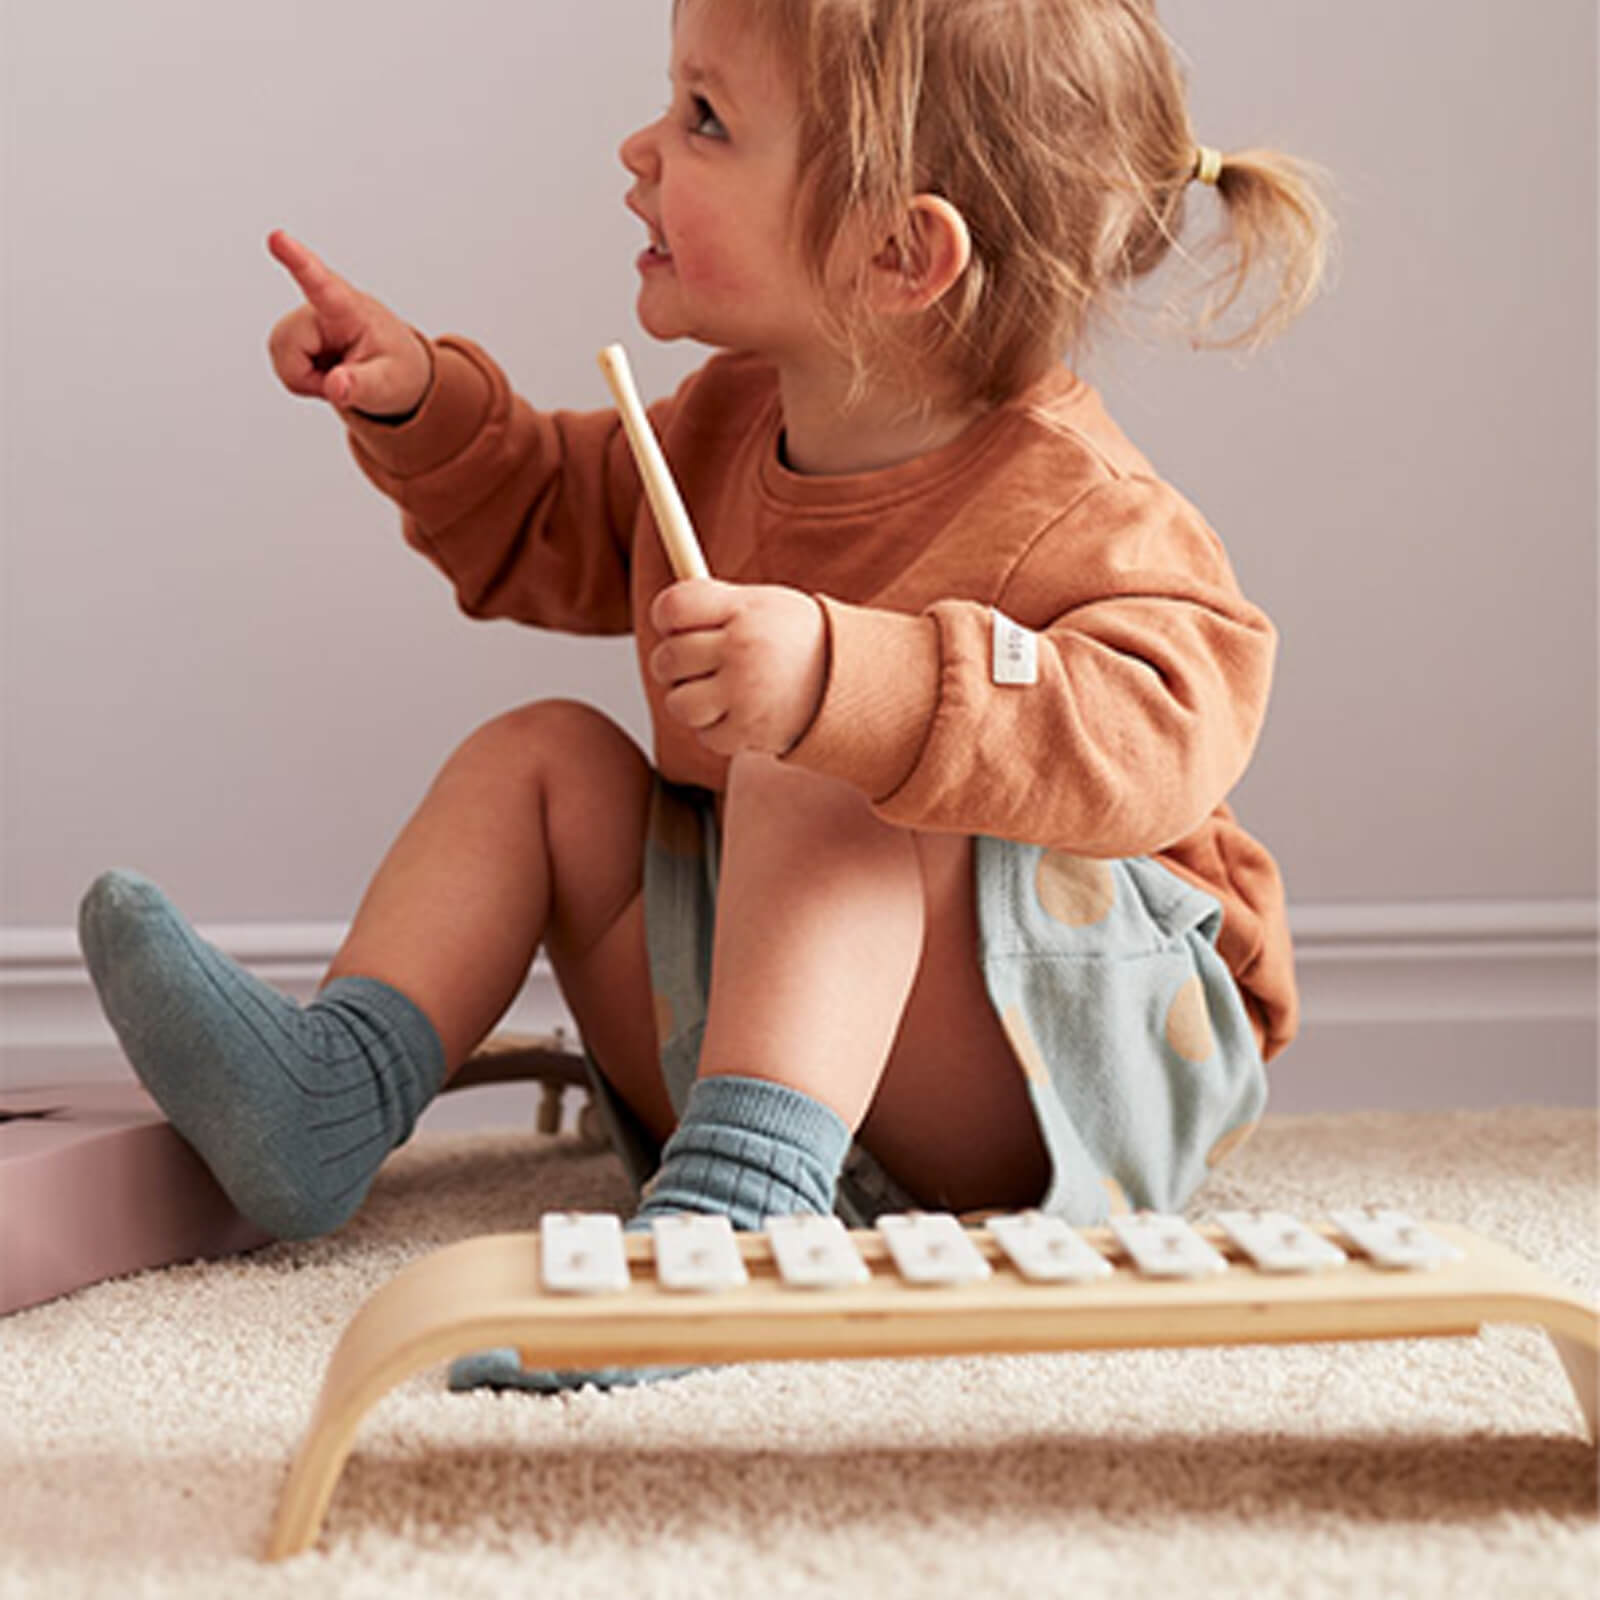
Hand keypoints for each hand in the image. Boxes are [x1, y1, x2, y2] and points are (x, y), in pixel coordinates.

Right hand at [265, 229, 431, 416]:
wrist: (397, 369)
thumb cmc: (397, 367)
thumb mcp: (389, 384)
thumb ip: (362, 385)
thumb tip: (335, 386)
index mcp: (349, 308)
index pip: (320, 282)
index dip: (296, 260)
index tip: (277, 237)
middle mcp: (320, 308)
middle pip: (287, 345)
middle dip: (309, 377)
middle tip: (344, 379)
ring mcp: (304, 321)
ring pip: (281, 358)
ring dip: (307, 379)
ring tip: (338, 374)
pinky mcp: (292, 333)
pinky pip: (283, 366)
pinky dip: (303, 379)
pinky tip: (326, 372)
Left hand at [649, 580, 827, 756]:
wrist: (851, 683)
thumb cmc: (797, 641)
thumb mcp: (762, 604)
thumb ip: (715, 604)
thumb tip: (663, 614)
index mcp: (744, 609)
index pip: (673, 608)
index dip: (665, 618)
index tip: (676, 626)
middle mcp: (743, 648)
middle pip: (669, 658)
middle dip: (674, 665)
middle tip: (696, 665)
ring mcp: (746, 693)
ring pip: (679, 704)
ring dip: (691, 702)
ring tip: (717, 693)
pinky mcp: (751, 731)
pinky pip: (706, 735)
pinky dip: (718, 730)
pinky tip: (740, 714)